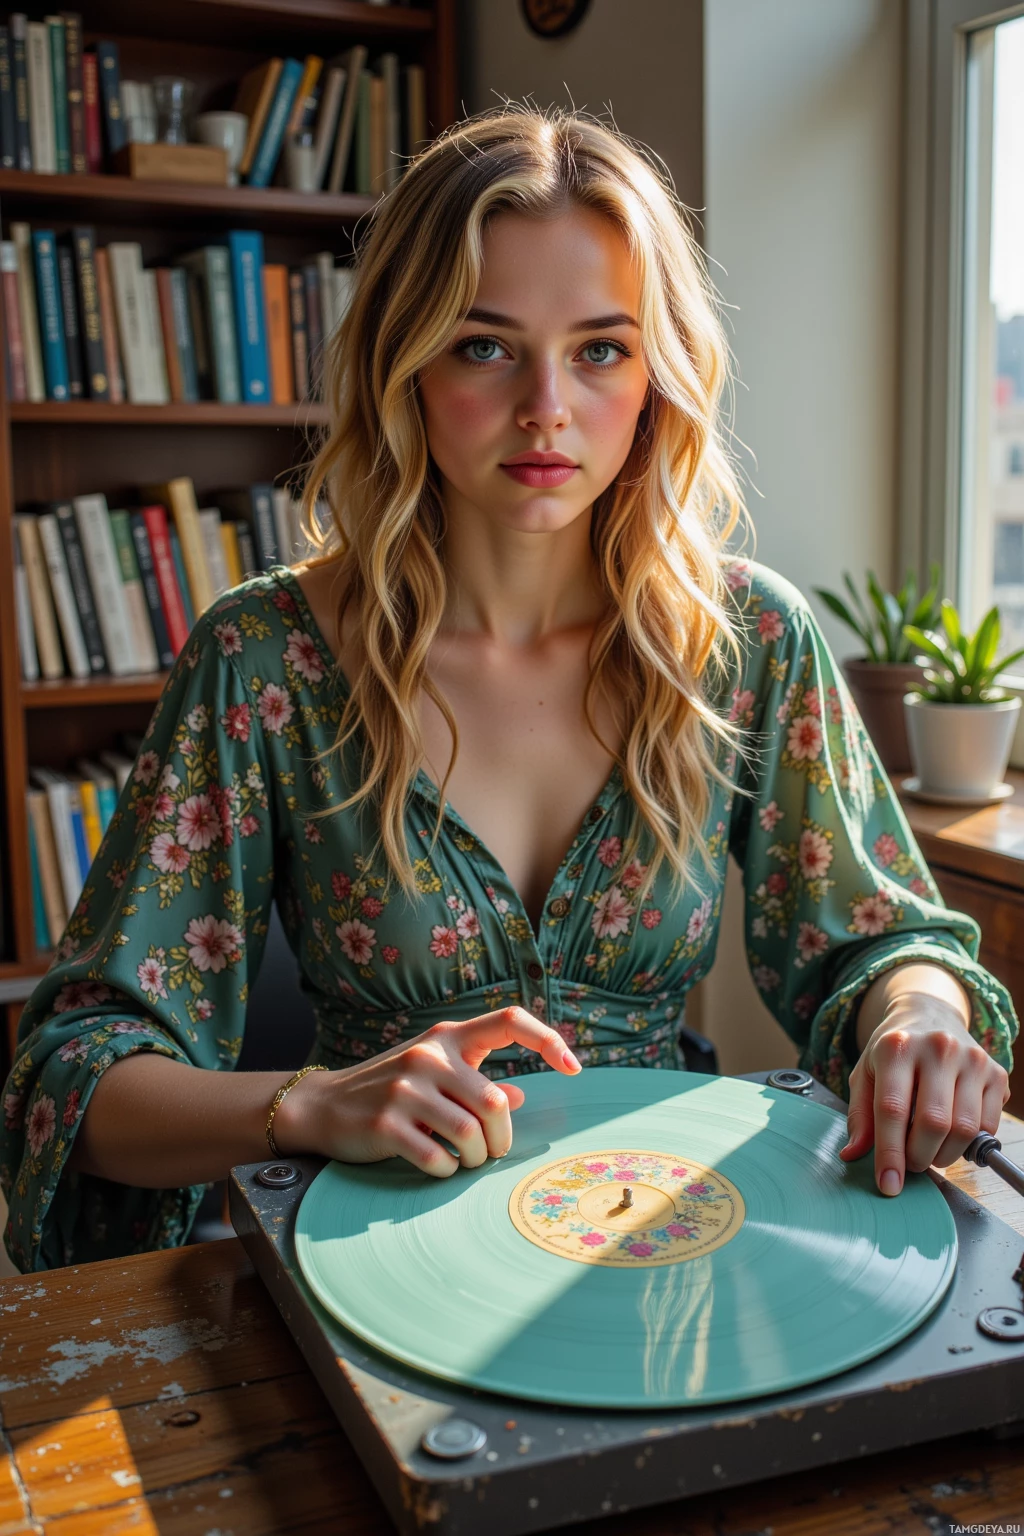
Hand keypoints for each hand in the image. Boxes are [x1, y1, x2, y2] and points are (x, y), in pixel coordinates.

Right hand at [274, 1006, 580, 1176]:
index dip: (549, 1040)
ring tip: (464, 1161)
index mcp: (447, 1037)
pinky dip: (445, 1171)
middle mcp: (429, 1056)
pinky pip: (438, 1158)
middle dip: (501, 1140)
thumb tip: (520, 1098)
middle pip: (495, 1104)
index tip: (574, 1068)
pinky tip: (436, 1166)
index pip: (509, 1019)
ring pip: (470, 1135)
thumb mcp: (434, 1075)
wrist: (324, 1107)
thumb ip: (476, 1081)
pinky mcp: (387, 1123)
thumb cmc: (390, 1090)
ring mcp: (406, 1088)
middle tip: (490, 1152)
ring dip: (475, 1159)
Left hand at [840, 993, 1008, 1194]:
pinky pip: (988, 1126)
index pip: (892, 1110)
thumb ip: (859, 1116)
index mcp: (896, 1046)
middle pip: (933, 1123)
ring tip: (929, 1151)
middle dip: (919, 1157)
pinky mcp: (996, 1072)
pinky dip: (969, 1144)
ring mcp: (971, 1058)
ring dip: (944, 1155)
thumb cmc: (893, 1052)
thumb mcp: (865, 1074)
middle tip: (910, 1162)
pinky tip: (952, 1136)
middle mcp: (937, 1048)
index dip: (890, 1154)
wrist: (929, 1015)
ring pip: (964, 1129)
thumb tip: (852, 1156)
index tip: (888, 1185)